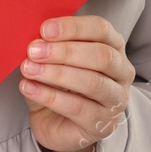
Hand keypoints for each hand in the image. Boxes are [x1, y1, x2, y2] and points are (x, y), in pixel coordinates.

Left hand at [20, 15, 132, 151]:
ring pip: (92, 83)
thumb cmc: (58, 84)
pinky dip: (50, 96)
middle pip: (102, 56)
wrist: (55, 123)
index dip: (73, 27)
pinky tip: (29, 88)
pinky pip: (78, 108)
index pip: (100, 29)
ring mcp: (116, 100)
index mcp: (112, 46)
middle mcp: (121, 71)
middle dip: (64, 52)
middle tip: (34, 51)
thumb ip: (47, 47)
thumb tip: (34, 39)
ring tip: (29, 69)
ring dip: (56, 74)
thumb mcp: (52, 60)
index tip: (44, 29)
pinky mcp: (103, 124)